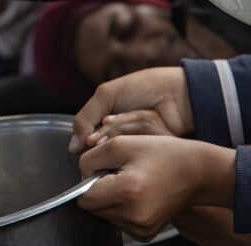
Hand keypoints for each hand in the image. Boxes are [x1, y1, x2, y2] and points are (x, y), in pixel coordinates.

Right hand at [69, 67, 192, 153]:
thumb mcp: (107, 95)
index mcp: (110, 129)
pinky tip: (149, 118)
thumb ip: (84, 118)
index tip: (90, 139)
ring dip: (125, 127)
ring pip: (120, 145)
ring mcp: (138, 148)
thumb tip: (72, 147)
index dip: (89, 139)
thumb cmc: (144, 88)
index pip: (89, 144)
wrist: (178, 91)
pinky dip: (140, 127)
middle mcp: (123, 142)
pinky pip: (139, 145)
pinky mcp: (154, 153)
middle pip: (104, 147)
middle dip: (107, 133)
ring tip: (137, 114)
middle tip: (112, 123)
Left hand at [78, 135, 233, 238]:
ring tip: (134, 184)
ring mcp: (140, 229)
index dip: (88, 181)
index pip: (82, 197)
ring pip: (105, 216)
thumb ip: (89, 158)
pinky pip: (120, 222)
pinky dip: (124, 210)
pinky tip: (140, 197)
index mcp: (125, 192)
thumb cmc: (164, 155)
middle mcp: (132, 216)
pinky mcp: (145, 235)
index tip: (107, 170)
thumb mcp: (121, 143)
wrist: (199, 174)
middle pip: (92, 209)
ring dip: (111, 200)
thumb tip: (80, 175)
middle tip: (122, 175)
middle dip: (100, 191)